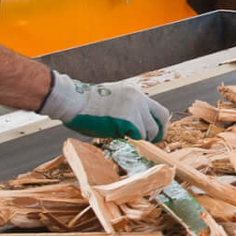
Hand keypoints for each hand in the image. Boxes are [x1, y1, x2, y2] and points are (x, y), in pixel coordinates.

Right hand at [38, 72, 170, 140]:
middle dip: (157, 134)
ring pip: (148, 131)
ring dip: (138, 137)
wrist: (74, 101)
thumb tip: (135, 128)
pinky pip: (137, 136)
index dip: (159, 124)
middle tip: (149, 142)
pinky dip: (129, 139)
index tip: (154, 134)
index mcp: (134, 93)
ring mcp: (134, 108)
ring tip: (121, 134)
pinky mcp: (128, 120)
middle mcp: (138, 98)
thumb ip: (127, 110)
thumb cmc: (86, 105)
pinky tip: (116, 134)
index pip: (158, 110)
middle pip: (161, 119)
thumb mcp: (113, 100)